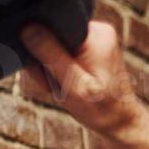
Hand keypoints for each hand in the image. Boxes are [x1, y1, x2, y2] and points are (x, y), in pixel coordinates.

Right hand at [19, 20, 148, 148]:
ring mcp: (92, 40)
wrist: (121, 123)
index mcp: (97, 33)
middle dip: (46, 64)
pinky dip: (57, 74)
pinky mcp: (86, 51)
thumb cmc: (101, 108)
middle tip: (58, 86)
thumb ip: (51, 55)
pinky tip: (65, 86)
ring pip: (51, 49)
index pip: (52, 24)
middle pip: (50, 37)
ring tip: (64, 88)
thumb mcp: (73, 83)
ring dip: (50, 71)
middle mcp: (96, 31)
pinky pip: (58, 57)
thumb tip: (27, 26)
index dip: (41, 48)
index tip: (50, 72)